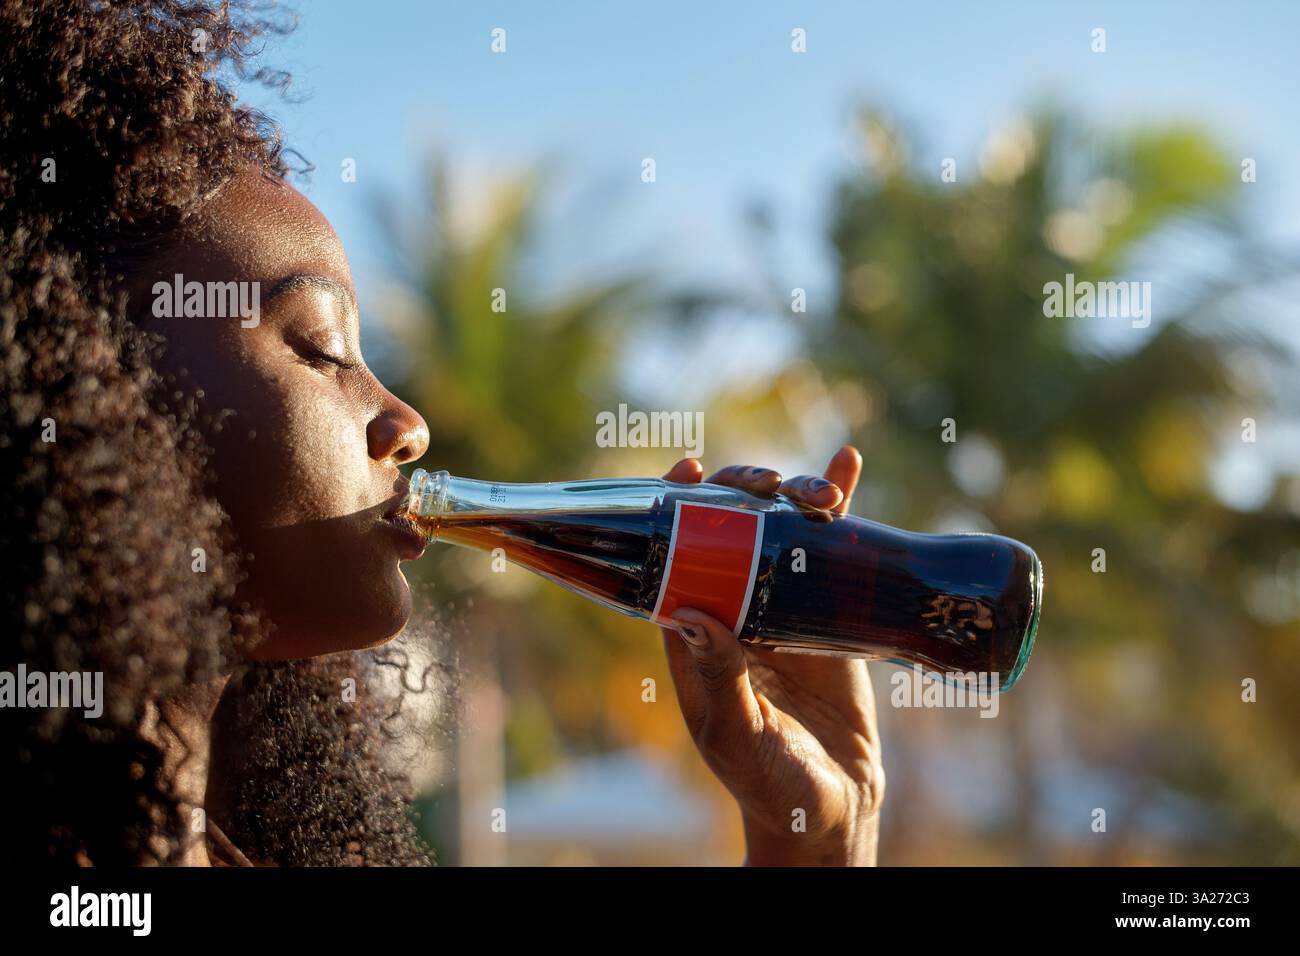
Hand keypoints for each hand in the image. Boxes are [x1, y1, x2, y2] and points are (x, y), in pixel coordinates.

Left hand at [659, 446, 883, 865]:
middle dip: (744, 494)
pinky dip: (841, 507)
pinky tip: (848, 463)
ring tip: (820, 491)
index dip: (676, 509)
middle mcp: (736, 610)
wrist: (835, 807)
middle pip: (731, 530)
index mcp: (696, 637)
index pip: (674, 558)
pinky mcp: (829, 611)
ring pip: (781, 531)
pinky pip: (833, 551)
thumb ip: (719, 681)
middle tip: (769, 484)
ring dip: (795, 497)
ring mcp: (784, 606)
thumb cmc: (771, 783)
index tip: (687, 470)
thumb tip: (691, 612)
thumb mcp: (737, 735)